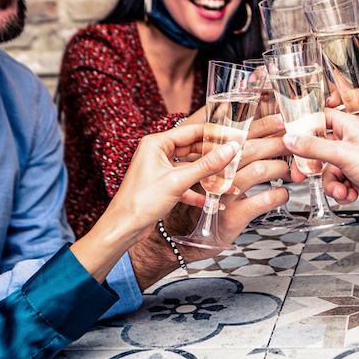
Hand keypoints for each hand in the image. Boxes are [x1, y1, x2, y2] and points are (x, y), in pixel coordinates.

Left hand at [108, 122, 245, 237]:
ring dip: (208, 174)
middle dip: (213, 155)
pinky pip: (185, 183)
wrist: (124, 227)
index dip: (214, 133)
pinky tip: (212, 200)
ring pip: (190, 167)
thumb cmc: (141, 201)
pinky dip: (198, 190)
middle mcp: (157, 153)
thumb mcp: (178, 181)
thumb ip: (206, 165)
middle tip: (235, 157)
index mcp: (156, 144)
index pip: (191, 131)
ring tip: (228, 178)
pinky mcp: (163, 185)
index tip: (233, 136)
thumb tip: (229, 150)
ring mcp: (160, 169)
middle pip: (193, 148)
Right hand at [178, 127, 288, 213]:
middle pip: (252, 149)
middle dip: (278, 144)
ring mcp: (223, 194)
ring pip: (258, 170)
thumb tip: (266, 134)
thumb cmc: (210, 199)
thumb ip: (235, 155)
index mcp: (212, 157)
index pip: (240, 134)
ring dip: (280, 168)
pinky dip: (279, 195)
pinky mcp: (233, 216)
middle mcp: (216, 173)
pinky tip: (282, 194)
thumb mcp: (216, 174)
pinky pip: (263, 200)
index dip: (264, 125)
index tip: (282, 120)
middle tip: (295, 145)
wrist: (189, 236)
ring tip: (289, 172)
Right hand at [283, 108, 358, 211]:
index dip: (303, 128)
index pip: (318, 119)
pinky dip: (341, 191)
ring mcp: (352, 160)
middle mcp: (349, 141)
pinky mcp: (355, 176)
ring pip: (326, 170)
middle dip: (311, 165)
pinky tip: (350, 194)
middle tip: (301, 174)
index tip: (290, 139)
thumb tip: (290, 139)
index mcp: (348, 126)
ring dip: (330, 184)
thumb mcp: (343, 155)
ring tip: (341, 190)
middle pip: (317, 149)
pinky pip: (337, 183)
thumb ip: (314, 147)